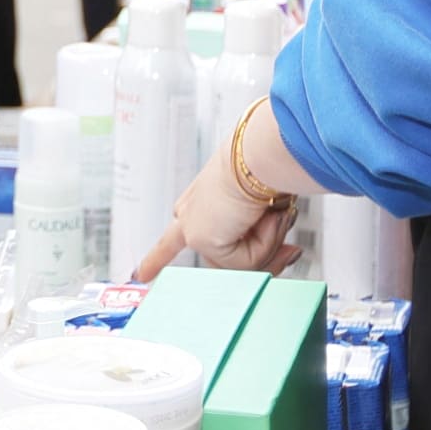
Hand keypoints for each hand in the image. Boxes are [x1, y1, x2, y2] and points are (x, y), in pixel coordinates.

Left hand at [136, 113, 303, 279]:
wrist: (258, 155)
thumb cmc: (268, 169)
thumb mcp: (270, 206)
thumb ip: (273, 238)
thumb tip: (291, 254)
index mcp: (201, 200)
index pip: (175, 236)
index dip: (158, 257)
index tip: (139, 274)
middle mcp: (190, 214)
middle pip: (228, 257)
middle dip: (263, 250)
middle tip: (279, 227)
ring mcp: (192, 228)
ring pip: (241, 263)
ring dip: (266, 242)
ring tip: (267, 212)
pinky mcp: (200, 238)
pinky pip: (245, 263)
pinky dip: (263, 243)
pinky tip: (260, 218)